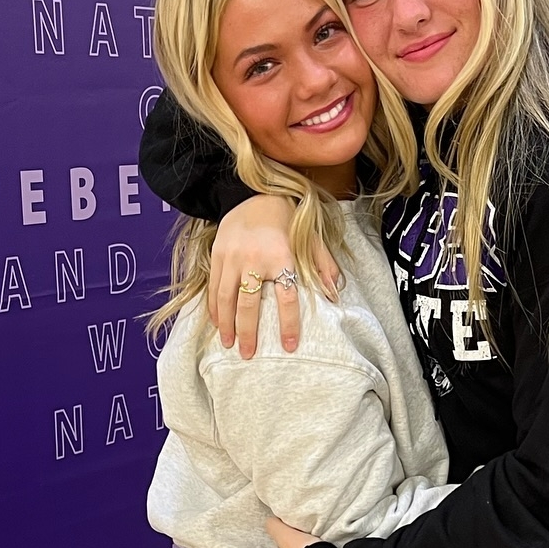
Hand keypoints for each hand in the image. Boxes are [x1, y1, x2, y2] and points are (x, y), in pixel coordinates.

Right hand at [207, 194, 341, 358]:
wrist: (254, 193)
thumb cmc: (286, 219)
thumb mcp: (309, 238)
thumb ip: (322, 265)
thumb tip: (334, 294)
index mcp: (281, 255)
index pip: (286, 297)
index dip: (288, 323)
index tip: (289, 346)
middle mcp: (253, 258)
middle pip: (249, 303)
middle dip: (248, 332)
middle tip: (248, 354)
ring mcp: (232, 257)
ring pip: (226, 298)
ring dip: (227, 324)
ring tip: (229, 344)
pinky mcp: (217, 254)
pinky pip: (214, 286)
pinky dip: (214, 308)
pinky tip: (217, 323)